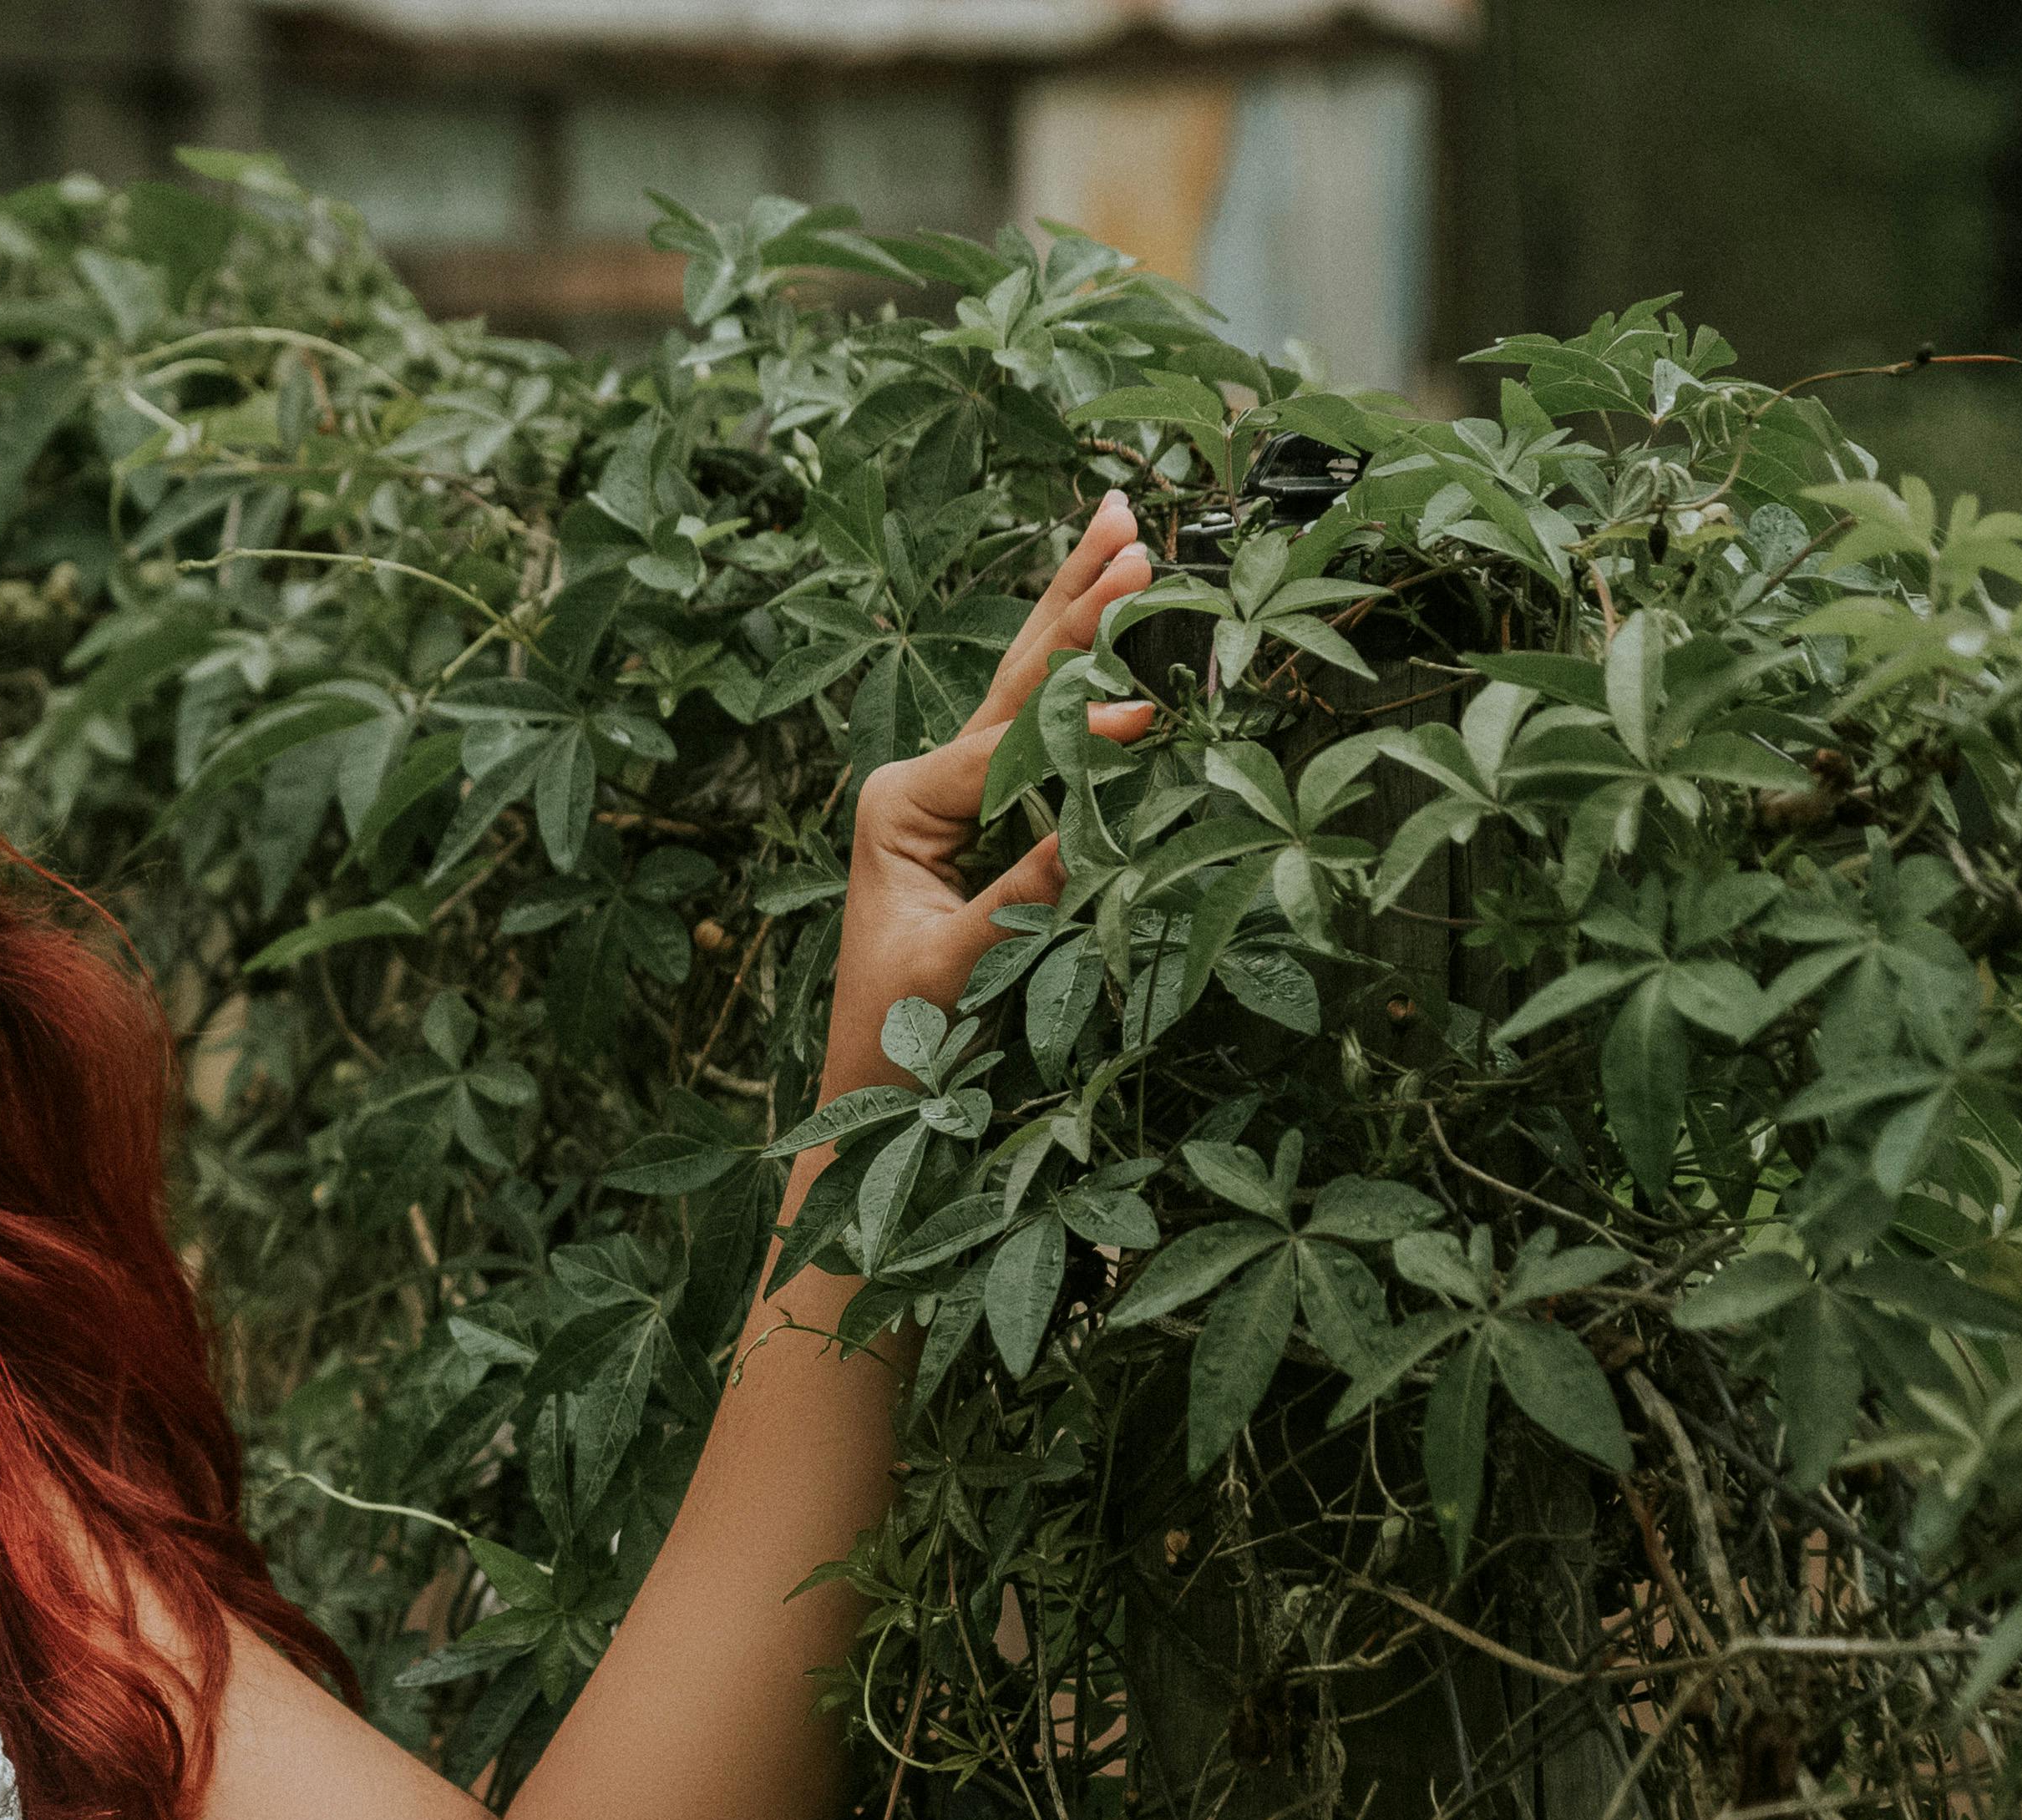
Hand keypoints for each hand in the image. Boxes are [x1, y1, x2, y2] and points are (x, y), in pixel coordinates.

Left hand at [839, 490, 1158, 1082]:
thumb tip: (1094, 826)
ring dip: (1077, 611)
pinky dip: (1080, 676)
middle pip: (1011, 677)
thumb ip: (1021, 900)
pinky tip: (1106, 623)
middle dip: (1074, 599)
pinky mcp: (974, 820)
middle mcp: (917, 784)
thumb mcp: (957, 973)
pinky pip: (1036, 736)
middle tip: (1129, 519)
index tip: (1152, 705)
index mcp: (897, 805)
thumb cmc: (900, 1043)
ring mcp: (943, 796)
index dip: (1083, 722)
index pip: (1009, 743)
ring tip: (1122, 530)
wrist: (869, 1099)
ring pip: (1022, 689)